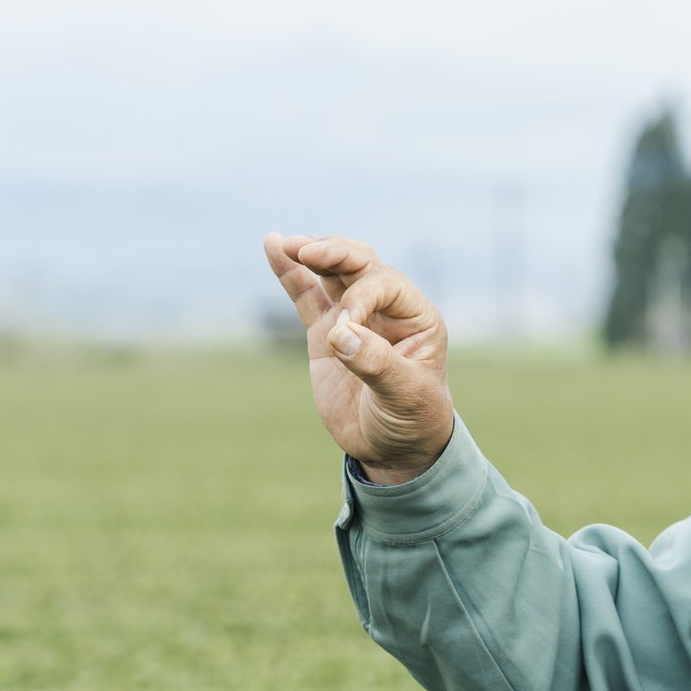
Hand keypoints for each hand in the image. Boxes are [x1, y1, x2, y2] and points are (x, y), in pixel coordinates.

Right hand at [263, 233, 454, 482]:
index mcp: (417, 317)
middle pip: (361, 265)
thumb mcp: (404, 395)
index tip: (342, 329)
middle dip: (335, 253)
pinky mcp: (327, 334)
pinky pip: (307, 296)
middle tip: (307, 250)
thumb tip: (340, 333)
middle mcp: (387, 310)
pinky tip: (273, 245)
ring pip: (334, 274)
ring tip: (286, 242)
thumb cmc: (412, 420)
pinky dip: (291, 273)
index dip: (360, 298)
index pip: (385, 285)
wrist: (393, 448)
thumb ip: (376, 364)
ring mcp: (355, 319)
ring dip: (311, 255)